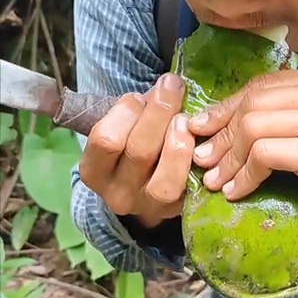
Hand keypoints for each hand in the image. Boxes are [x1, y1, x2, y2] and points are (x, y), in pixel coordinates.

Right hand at [79, 74, 194, 227]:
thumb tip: (164, 86)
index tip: (139, 95)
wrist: (141, 189)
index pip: (105, 139)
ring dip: (179, 143)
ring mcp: (148, 207)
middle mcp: (118, 194)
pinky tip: (202, 139)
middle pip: (140, 152)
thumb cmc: (130, 144)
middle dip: (159, 112)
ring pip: (166, 180)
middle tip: (172, 86)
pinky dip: (197, 161)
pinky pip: (190, 188)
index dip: (126, 111)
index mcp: (95, 171)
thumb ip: (133, 110)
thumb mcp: (119, 128)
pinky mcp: (177, 211)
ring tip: (185, 119)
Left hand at [190, 66, 297, 245]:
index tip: (201, 129)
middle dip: (221, 134)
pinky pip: (265, 155)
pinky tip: (237, 191)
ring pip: (254, 127)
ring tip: (215, 180)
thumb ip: (280, 115)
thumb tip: (216, 121)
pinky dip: (245, 175)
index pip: (262, 86)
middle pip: (253, 103)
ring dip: (228, 158)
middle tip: (203, 160)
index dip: (225, 108)